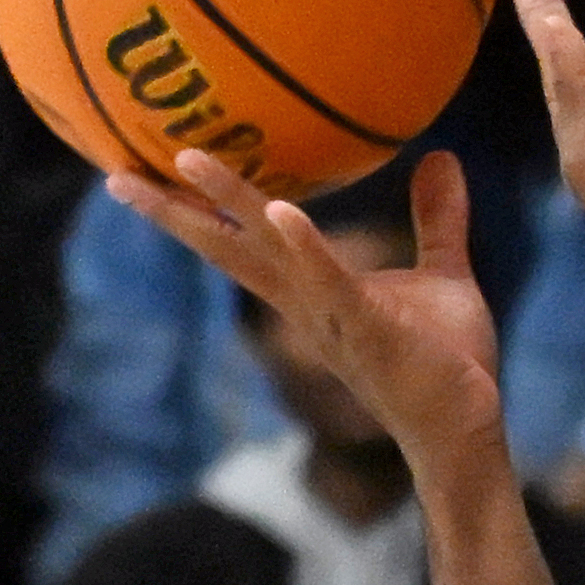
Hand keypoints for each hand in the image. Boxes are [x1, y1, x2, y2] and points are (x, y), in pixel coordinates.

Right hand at [105, 146, 499, 460]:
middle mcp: (306, 306)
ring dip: (228, 204)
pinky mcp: (370, 331)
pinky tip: (280, 211)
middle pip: (228, 249)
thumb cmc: (449, 363)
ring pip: (266, 255)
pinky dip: (305, 248)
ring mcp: (331, 319)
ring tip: (188, 158)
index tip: (153, 173)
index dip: (201, 209)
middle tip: (117, 174)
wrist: (468, 428)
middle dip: (174, 213)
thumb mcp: (440, 275)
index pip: (245, 243)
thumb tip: (439, 155)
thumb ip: (435, 218)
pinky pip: (332, 284)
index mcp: (313, 292)